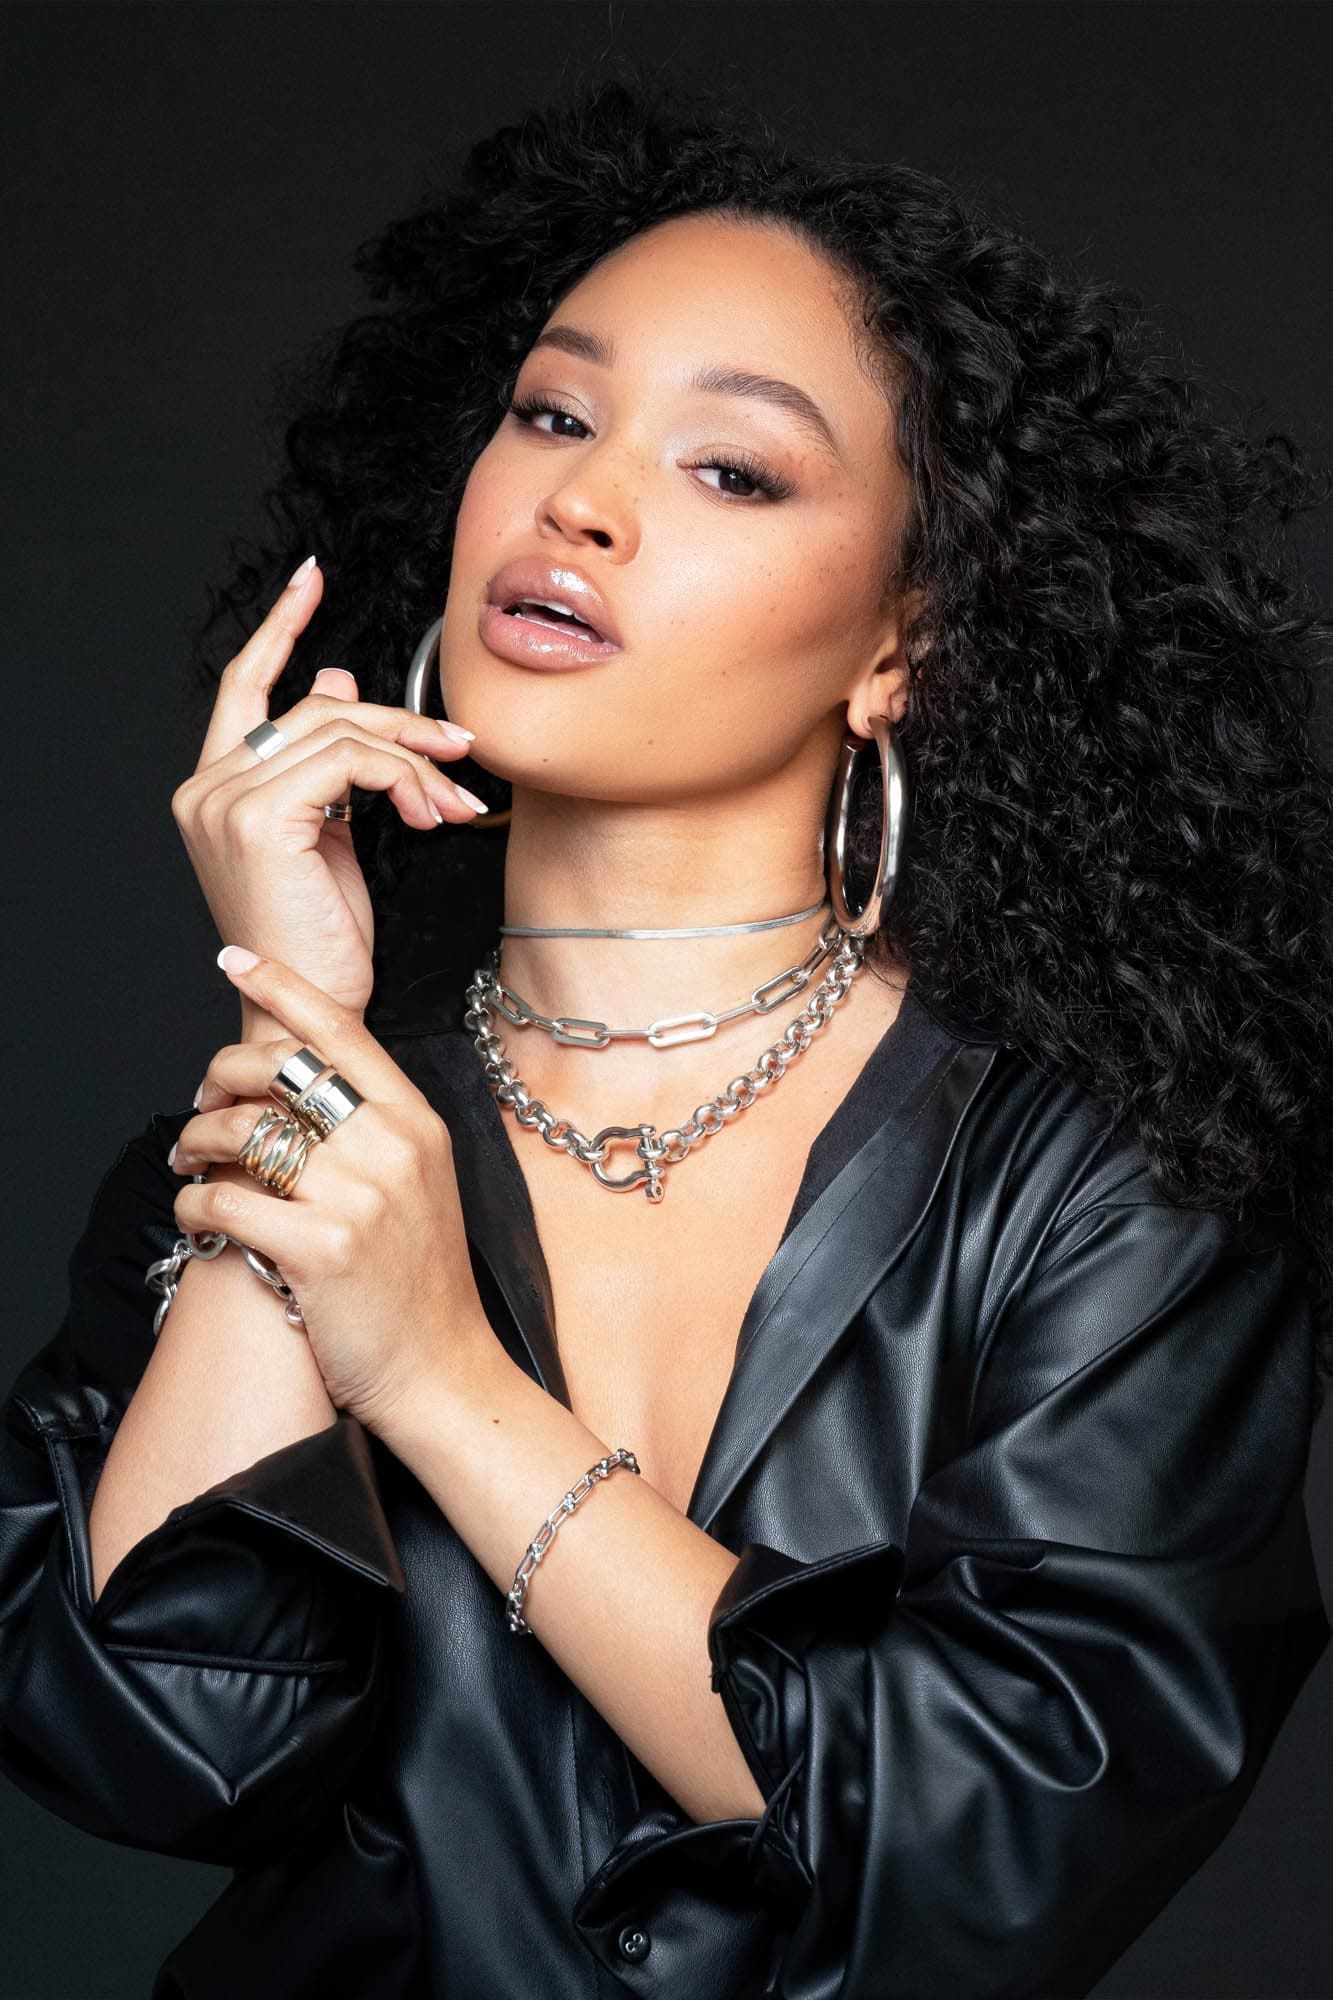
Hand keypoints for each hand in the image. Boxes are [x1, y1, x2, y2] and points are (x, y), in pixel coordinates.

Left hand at [168, 945, 499, 1433]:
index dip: (281, 984)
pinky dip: (191, 1203)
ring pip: (242, 1132)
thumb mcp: (422, 1184)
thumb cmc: (422, 1283)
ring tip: (189, 1162)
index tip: (236, 958)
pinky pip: (224, 1200)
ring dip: (195, 1141)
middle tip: (200, 1102)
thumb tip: (305, 1086)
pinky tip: (195, 1215)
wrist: (443, 1371)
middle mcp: (390, 1147)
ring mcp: (358, 1197)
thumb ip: (375, 1129)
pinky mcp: (320, 1249)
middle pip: (280, 1069)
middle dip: (219, 1076)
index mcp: (416, 1122)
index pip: (341, 1030)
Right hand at [170, 557, 485, 1024]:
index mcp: (217, 786)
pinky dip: (405, 778)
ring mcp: (226, 799)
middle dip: (402, 723)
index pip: (245, 684)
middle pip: (318, 706)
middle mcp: (208, 786)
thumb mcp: (330, 835)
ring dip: (417, 758)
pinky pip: (352, 761)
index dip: (280, 625)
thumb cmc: (320, 940)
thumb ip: (326, 761)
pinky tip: (431, 812)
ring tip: (455, 797)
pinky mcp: (261, 816)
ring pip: (343, 729)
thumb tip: (337, 677)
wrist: (308, 1009)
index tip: (311, 577)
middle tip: (460, 750)